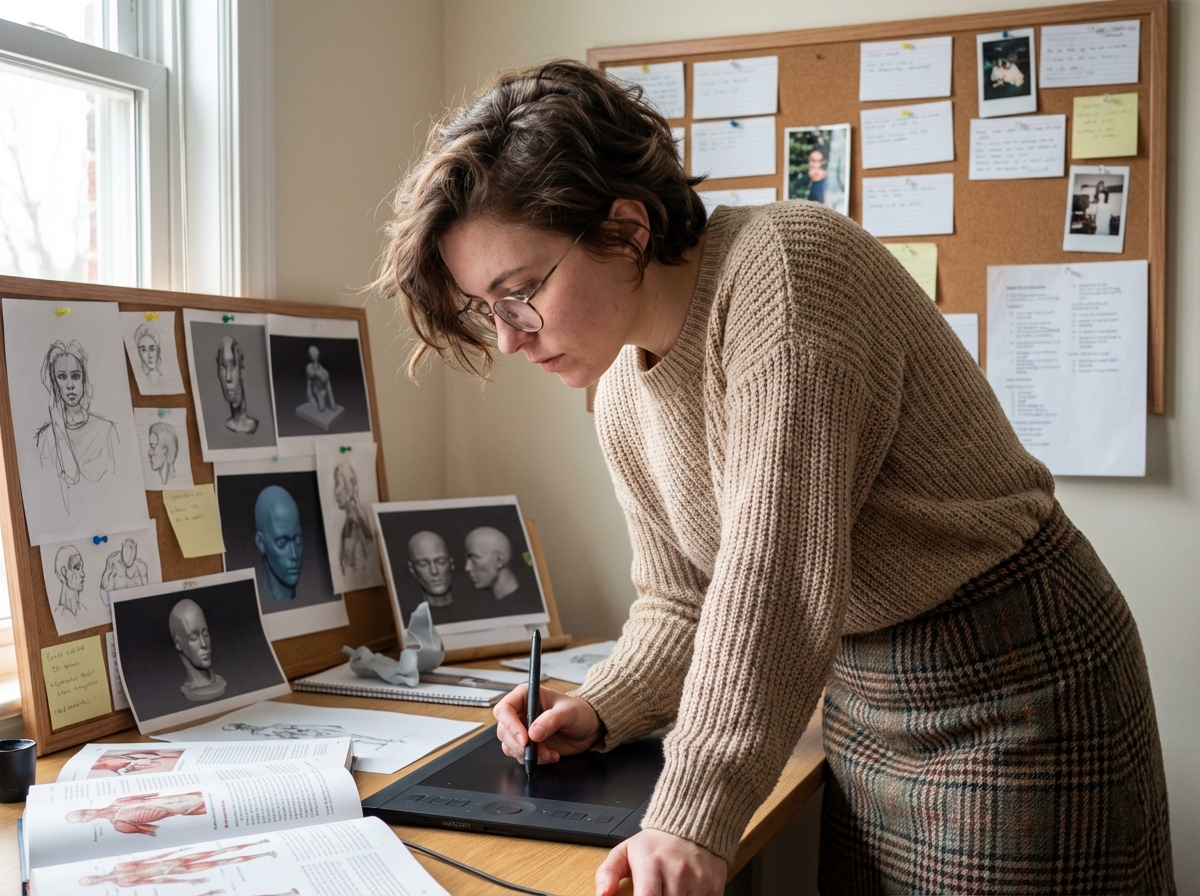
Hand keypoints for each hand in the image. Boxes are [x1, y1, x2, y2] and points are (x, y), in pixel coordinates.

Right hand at [492, 685, 600, 764]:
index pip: (504, 709)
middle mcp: (520, 713)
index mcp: (525, 696)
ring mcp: (522, 730)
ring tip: (549, 753)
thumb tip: (533, 733)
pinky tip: (551, 755)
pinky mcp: (528, 745)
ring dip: (527, 754)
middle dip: (518, 745)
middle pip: (504, 731)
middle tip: (536, 750)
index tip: (524, 739)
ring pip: (509, 746)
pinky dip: (534, 760)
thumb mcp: (568, 712)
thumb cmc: (579, 711)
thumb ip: (551, 720)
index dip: (510, 725)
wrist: (589, 728)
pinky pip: (520, 756)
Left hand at [596, 829, 727, 895]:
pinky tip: (685, 893)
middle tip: (657, 893)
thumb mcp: (625, 851)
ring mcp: (699, 880)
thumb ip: (608, 873)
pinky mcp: (715, 887)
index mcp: (651, 864)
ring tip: (668, 892)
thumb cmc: (656, 843)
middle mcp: (677, 872)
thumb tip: (602, 894)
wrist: (692, 823)